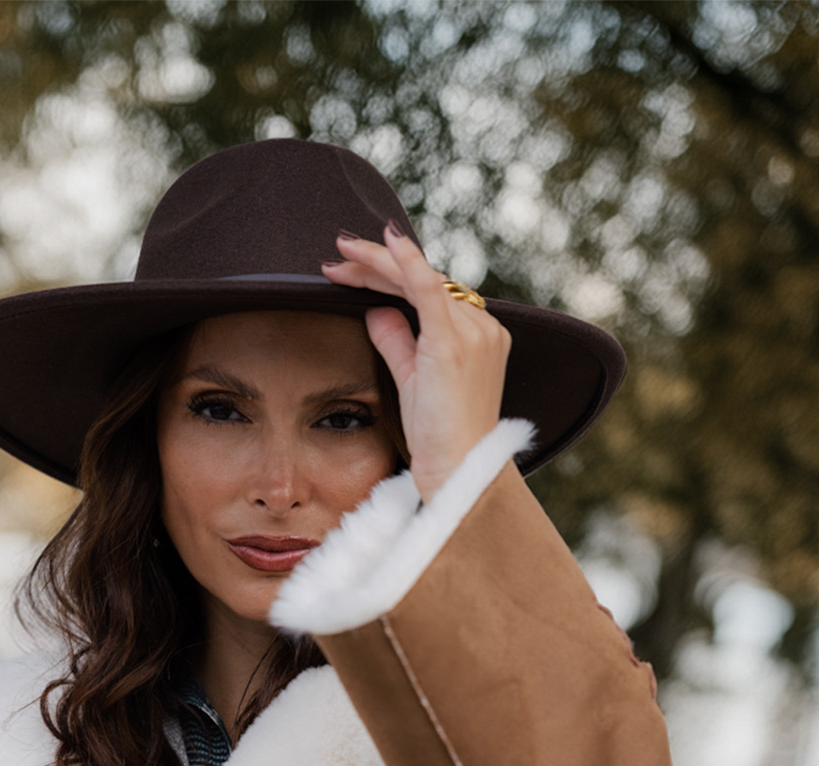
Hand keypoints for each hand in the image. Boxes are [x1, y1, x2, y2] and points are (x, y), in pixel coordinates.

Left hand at [322, 223, 511, 502]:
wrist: (460, 471)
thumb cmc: (439, 438)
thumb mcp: (414, 382)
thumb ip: (398, 343)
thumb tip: (374, 311)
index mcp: (477, 335)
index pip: (429, 292)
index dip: (388, 275)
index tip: (352, 269)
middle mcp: (481, 327)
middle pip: (423, 280)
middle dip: (376, 265)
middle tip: (337, 253)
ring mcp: (473, 332)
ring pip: (419, 281)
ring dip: (376, 266)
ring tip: (339, 256)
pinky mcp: (454, 344)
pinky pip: (429, 290)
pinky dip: (407, 263)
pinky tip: (386, 240)